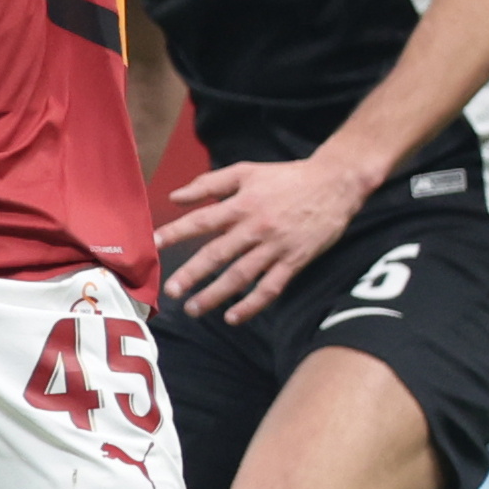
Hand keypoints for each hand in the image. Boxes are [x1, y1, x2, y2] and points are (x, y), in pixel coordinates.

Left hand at [155, 152, 379, 323]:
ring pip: (241, 276)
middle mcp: (256, 227)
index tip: (154, 245)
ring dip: (215, 295)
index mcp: (242, 204)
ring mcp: (275, 247)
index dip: (177, 232)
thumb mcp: (247, 171)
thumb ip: (209, 183)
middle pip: (218, 253)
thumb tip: (175, 196)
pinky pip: (270, 288)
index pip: (202, 220)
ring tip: (193, 309)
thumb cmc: (286, 177)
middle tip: (171, 290)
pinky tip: (233, 317)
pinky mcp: (294, 261)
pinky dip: (252, 304)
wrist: (334, 183)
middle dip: (192, 274)